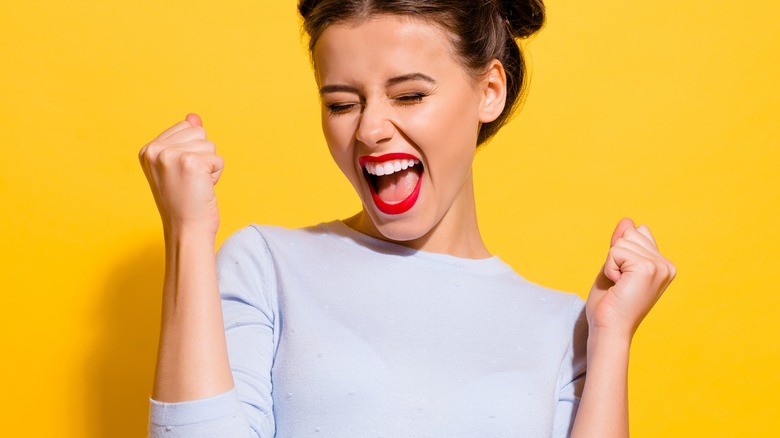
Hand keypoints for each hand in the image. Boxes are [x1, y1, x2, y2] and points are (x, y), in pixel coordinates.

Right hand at [138, 113, 223, 235]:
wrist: (186, 230)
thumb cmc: (184, 202)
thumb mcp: (179, 166)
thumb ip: (185, 139)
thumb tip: (194, 116)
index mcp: (148, 150)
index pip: (185, 127)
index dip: (192, 151)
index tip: (182, 175)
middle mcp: (155, 150)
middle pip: (199, 132)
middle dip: (202, 157)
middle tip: (190, 182)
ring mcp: (171, 155)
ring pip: (210, 145)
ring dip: (209, 167)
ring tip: (195, 186)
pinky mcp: (190, 163)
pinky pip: (218, 159)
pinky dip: (216, 176)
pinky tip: (202, 190)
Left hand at [586, 218, 675, 339]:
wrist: (609, 329)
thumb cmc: (609, 305)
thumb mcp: (614, 268)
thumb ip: (622, 245)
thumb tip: (628, 219)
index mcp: (663, 265)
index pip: (637, 233)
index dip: (620, 253)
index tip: (623, 279)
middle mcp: (666, 265)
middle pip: (630, 233)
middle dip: (615, 256)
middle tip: (619, 283)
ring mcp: (660, 266)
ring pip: (621, 242)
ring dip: (611, 264)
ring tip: (618, 286)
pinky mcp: (648, 268)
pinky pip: (615, 251)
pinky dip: (609, 268)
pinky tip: (617, 286)